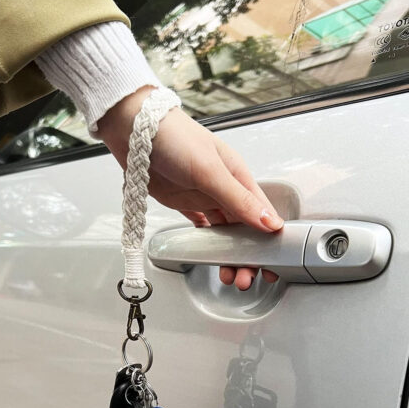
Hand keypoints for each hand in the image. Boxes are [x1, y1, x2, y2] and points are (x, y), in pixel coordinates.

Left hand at [96, 86, 283, 289]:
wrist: (135, 130)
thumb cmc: (174, 137)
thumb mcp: (210, 170)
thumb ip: (238, 199)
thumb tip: (268, 222)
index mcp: (237, 177)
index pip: (262, 214)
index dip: (270, 240)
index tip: (274, 263)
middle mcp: (223, 188)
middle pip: (243, 229)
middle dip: (248, 255)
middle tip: (245, 277)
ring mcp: (203, 197)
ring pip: (224, 233)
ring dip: (228, 254)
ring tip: (229, 274)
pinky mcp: (185, 203)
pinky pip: (201, 227)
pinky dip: (207, 244)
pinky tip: (211, 255)